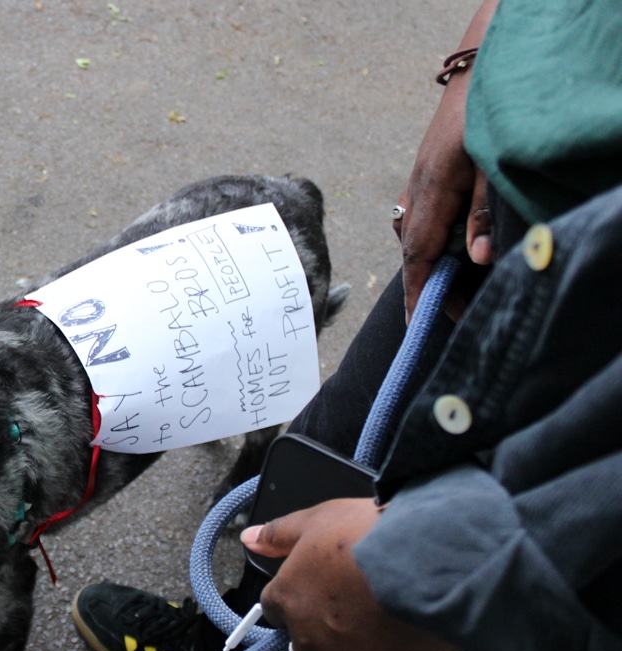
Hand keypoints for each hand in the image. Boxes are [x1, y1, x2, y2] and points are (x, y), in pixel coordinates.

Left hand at [242, 498, 456, 650]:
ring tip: (387, 618)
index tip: (316, 590)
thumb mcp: (319, 519)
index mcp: (288, 599)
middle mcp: (310, 638)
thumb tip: (250, 538)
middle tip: (354, 607)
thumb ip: (280, 534)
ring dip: (357, 647)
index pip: (276, 608)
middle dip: (322, 631)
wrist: (426, 562)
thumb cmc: (369, 535)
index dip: (297, 597)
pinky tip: (410, 636)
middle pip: (305, 645)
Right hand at [395, 71, 491, 322]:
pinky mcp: (424, 175)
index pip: (418, 254)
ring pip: (415, 234)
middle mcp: (417, 191)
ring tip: (452, 284)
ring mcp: (417, 183)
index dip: (417, 291)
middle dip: (429, 284)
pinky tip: (447, 244)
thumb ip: (483, 212)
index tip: (417, 323)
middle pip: (415, 250)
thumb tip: (476, 258)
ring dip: (430, 261)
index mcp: (431, 191)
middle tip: (454, 309)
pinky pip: (418, 217)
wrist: (475, 71)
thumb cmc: (484, 114)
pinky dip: (429, 239)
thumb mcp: (491, 164)